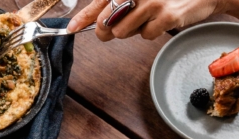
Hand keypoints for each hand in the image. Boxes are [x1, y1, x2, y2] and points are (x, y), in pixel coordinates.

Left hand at [67, 0, 238, 41]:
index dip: (83, 17)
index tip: (71, 28)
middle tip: (118, 28)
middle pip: (107, 23)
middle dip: (108, 30)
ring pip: (122, 32)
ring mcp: (152, 3)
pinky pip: (145, 36)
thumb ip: (117, 4)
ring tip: (147, 18)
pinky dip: (150, 33)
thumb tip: (94, 23)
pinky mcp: (166, 16)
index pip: (99, 2)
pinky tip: (161, 20)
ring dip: (132, 30)